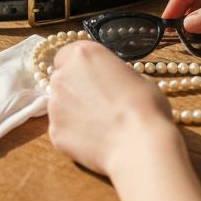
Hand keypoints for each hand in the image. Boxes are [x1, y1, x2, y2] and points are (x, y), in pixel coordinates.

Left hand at [46, 40, 174, 176]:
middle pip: (62, 79)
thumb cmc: (145, 107)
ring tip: (101, 125)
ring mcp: (55, 105)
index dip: (80, 67)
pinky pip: (62, 129)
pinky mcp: (54, 132)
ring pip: (60, 105)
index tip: (92, 77)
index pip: (68, 54)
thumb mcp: (138, 78)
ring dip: (74, 112)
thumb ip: (116, 76)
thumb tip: (112, 83)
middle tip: (99, 103)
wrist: (139, 145)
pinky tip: (96, 140)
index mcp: (83, 55)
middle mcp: (63, 76)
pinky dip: (75, 134)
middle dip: (76, 89)